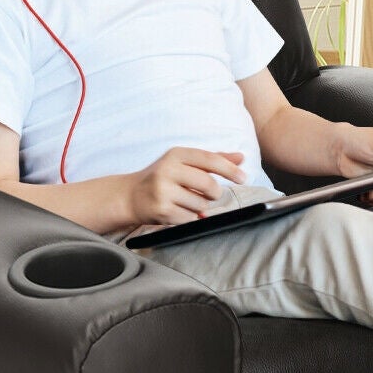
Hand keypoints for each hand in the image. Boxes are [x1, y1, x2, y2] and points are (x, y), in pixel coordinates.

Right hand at [130, 147, 244, 226]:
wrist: (130, 195)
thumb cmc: (162, 177)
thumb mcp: (183, 162)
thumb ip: (211, 159)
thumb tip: (241, 158)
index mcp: (176, 155)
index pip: (209, 160)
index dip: (229, 169)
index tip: (243, 178)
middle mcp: (168, 170)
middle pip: (208, 184)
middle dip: (214, 193)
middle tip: (210, 194)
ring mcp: (163, 191)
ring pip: (201, 204)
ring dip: (200, 206)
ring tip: (186, 201)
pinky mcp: (161, 211)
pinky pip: (190, 218)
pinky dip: (189, 217)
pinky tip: (178, 211)